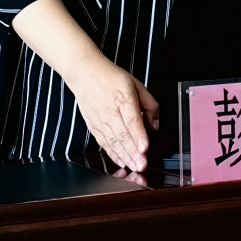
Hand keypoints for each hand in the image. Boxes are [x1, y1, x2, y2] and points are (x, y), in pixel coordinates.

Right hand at [71, 57, 158, 172]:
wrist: (85, 73)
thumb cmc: (111, 77)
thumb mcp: (137, 84)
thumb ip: (150, 104)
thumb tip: (155, 125)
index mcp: (124, 98)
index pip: (132, 120)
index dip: (139, 135)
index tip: (145, 148)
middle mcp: (110, 111)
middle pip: (122, 134)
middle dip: (133, 152)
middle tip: (142, 164)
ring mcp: (100, 119)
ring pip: (113, 141)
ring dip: (124, 156)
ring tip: (134, 166)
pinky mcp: (93, 126)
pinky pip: (104, 142)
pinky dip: (112, 154)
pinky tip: (121, 161)